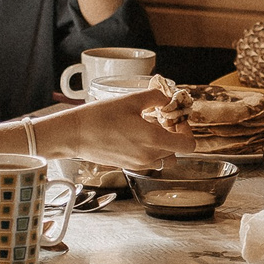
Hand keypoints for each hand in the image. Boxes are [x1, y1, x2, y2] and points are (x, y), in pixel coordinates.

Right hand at [41, 88, 186, 168]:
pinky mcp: (128, 165)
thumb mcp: (131, 100)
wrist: (75, 134)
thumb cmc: (100, 116)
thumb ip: (156, 98)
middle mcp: (148, 156)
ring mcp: (138, 164)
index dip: (187, 131)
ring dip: (163, 145)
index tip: (177, 120)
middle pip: (176, 152)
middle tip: (162, 120)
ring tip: (149, 128)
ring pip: (163, 158)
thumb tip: (167, 99)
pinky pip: (148, 160)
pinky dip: (149, 149)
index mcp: (153, 140)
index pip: (188, 145)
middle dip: (174, 136)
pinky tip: (135, 134)